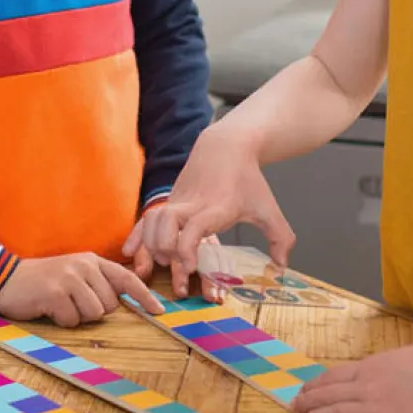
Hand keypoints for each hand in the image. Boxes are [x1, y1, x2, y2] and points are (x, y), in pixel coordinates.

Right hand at [0, 253, 162, 326]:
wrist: (7, 278)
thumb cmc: (44, 281)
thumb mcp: (74, 273)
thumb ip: (96, 282)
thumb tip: (119, 303)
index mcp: (93, 261)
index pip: (127, 278)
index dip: (144, 296)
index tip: (160, 311)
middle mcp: (85, 266)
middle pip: (110, 305)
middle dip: (94, 311)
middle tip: (72, 302)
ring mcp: (70, 278)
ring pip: (94, 314)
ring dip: (77, 317)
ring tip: (60, 304)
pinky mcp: (55, 292)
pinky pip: (72, 320)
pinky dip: (62, 320)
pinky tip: (49, 308)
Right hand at [122, 124, 295, 296]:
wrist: (226, 147)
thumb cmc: (248, 179)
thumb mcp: (268, 207)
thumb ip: (279, 237)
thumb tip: (283, 265)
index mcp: (217, 207)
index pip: (195, 228)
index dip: (187, 248)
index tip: (189, 265)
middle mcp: (193, 204)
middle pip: (167, 223)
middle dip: (165, 248)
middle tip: (176, 265)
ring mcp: (178, 201)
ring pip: (153, 220)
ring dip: (151, 243)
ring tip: (161, 262)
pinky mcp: (169, 201)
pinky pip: (147, 217)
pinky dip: (136, 235)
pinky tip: (129, 252)